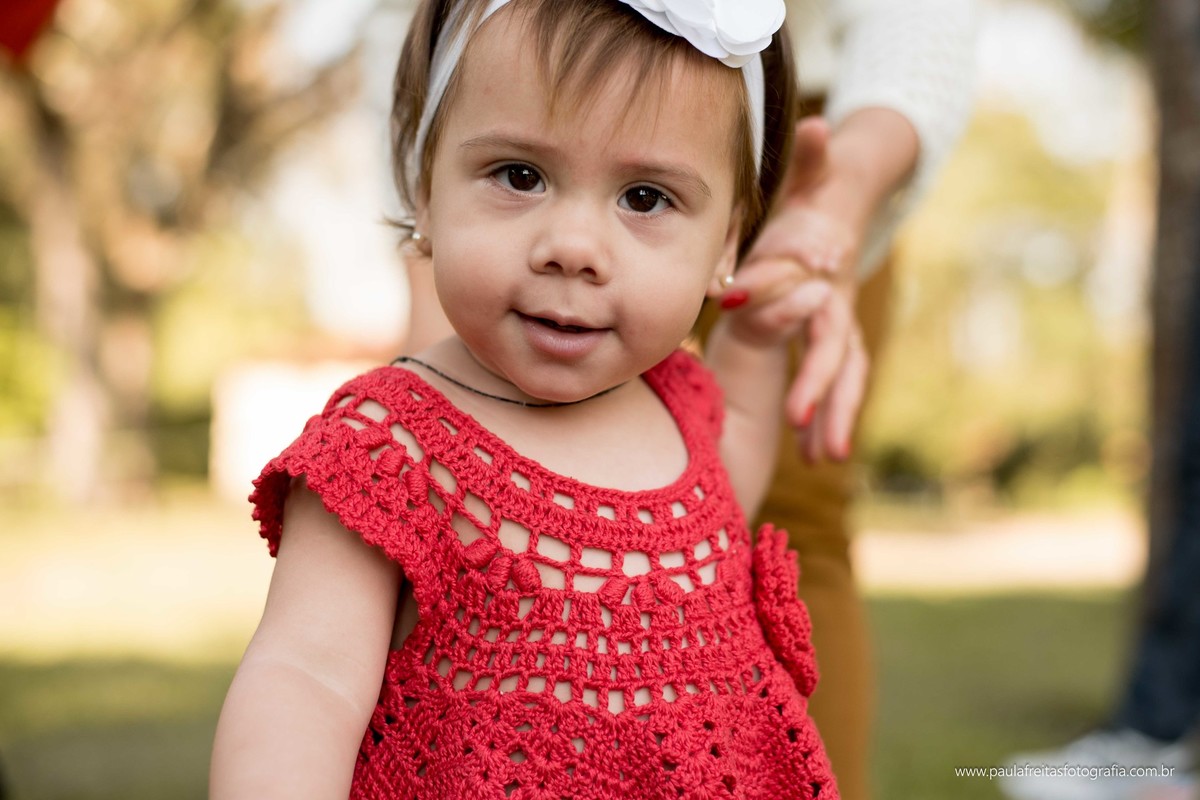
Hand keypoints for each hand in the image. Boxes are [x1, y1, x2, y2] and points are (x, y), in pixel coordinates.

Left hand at [722, 116, 871, 461]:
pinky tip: (812, 454)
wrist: (847, 212)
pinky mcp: (831, 346)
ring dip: (834, 417)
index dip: (783, 311)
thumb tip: (818, 124)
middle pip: (839, 352)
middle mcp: (838, 304)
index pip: (811, 296)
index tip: (752, 328)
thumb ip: (813, 159)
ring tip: (823, 459)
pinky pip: (834, 386)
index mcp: (827, 271)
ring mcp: (838, 328)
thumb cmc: (820, 198)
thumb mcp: (813, 177)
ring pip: (844, 378)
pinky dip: (824, 418)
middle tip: (804, 426)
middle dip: (823, 389)